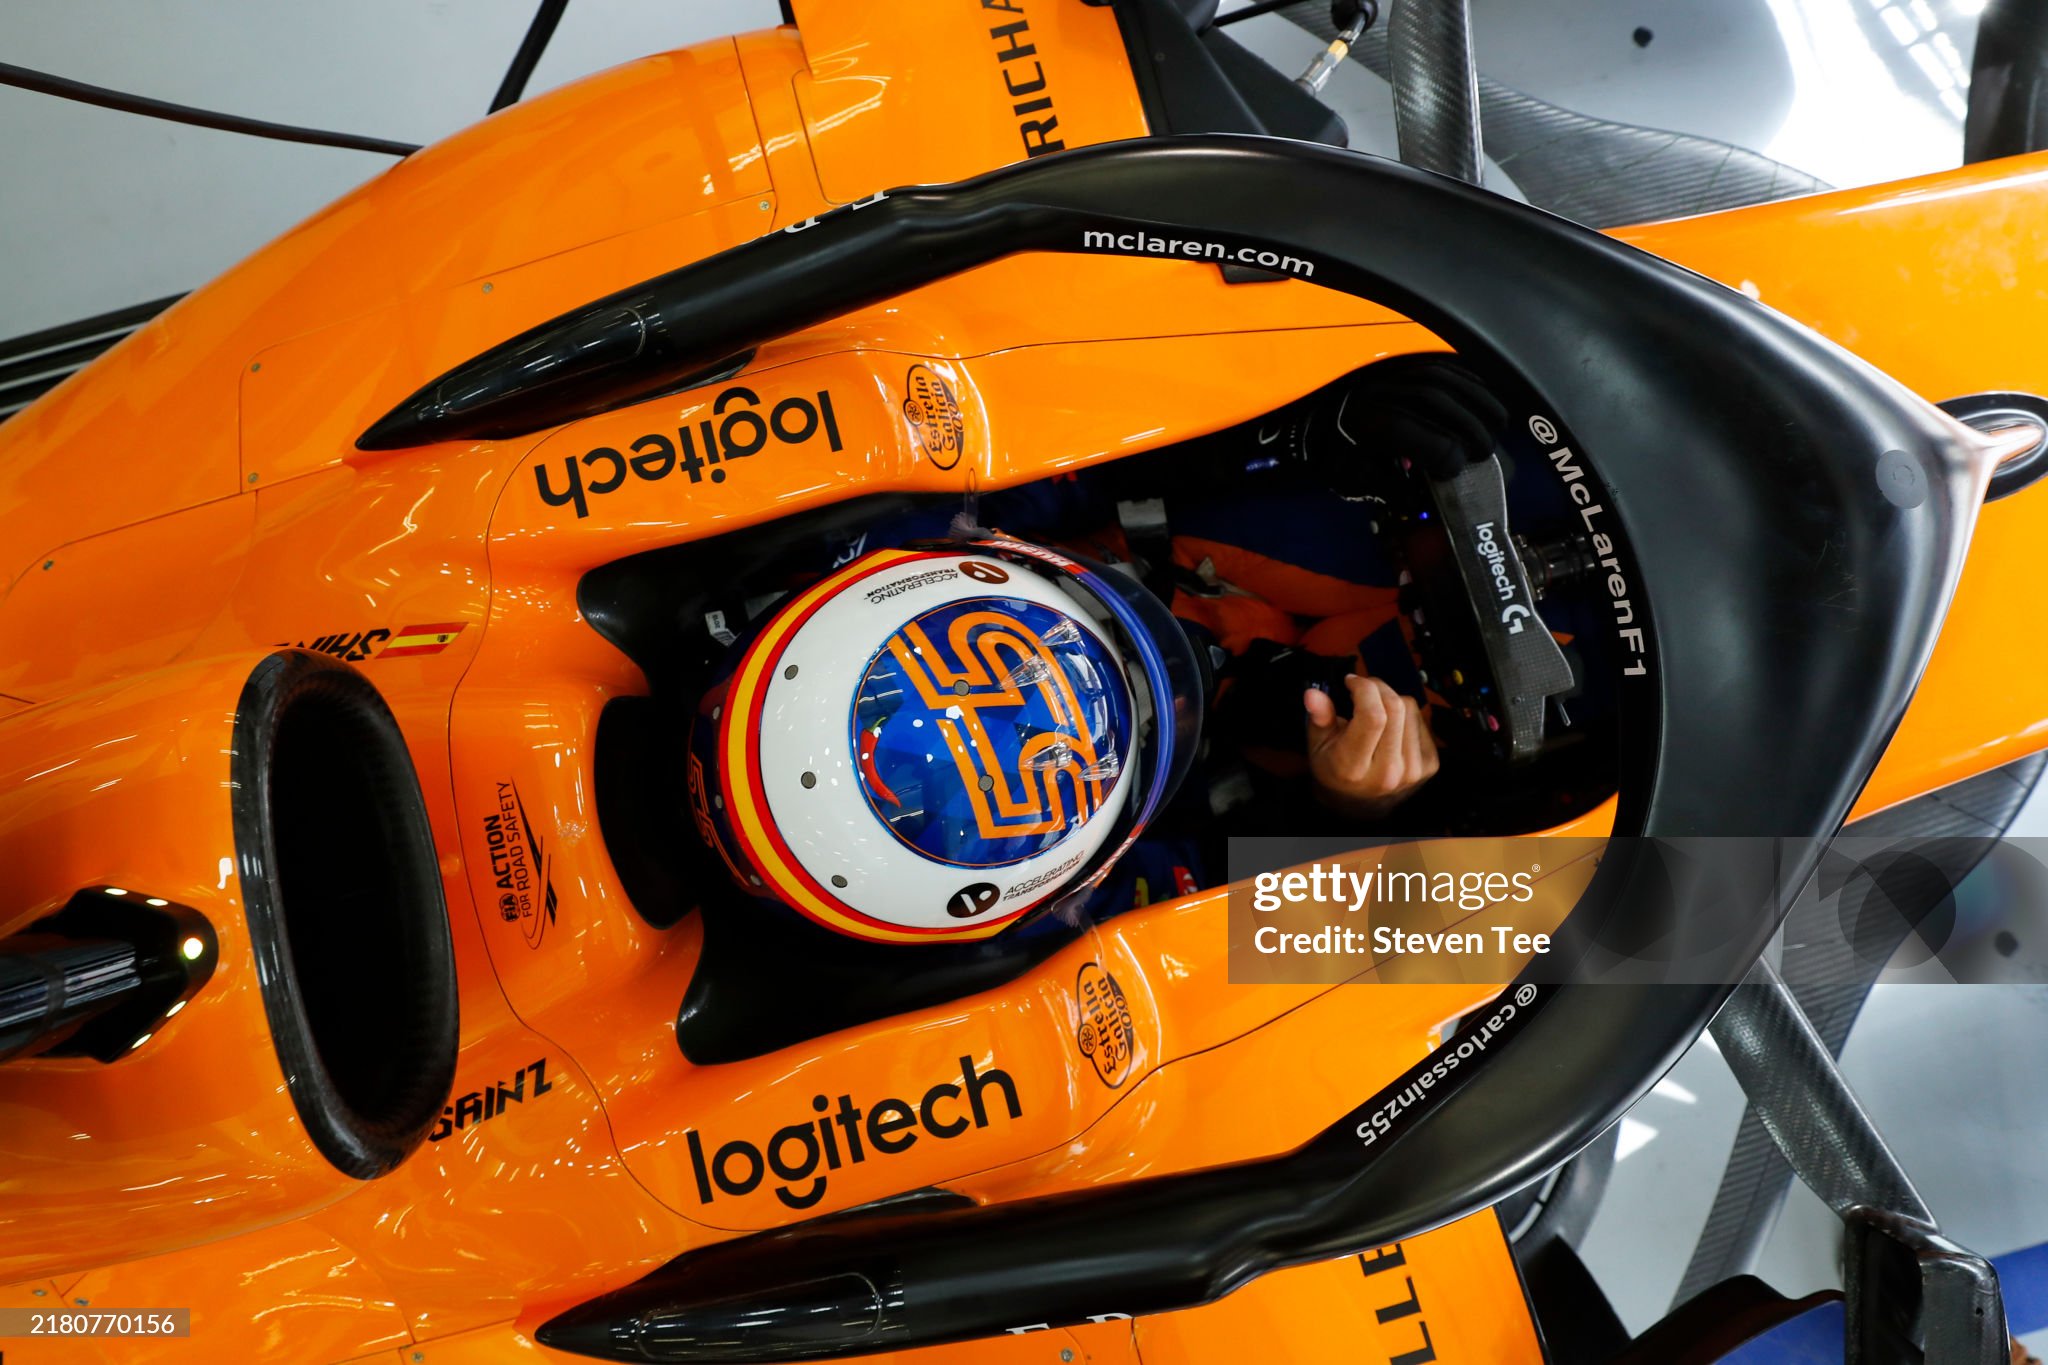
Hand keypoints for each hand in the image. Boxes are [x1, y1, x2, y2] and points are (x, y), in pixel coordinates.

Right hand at [1304, 673, 1440, 817]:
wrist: (1360, 805)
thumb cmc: (1335, 769)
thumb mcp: (1318, 746)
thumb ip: (1319, 719)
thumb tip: (1313, 694)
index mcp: (1354, 767)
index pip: (1372, 716)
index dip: (1364, 689)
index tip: (1351, 682)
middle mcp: (1387, 772)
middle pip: (1395, 707)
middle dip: (1378, 687)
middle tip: (1363, 688)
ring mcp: (1413, 770)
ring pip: (1410, 708)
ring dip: (1391, 700)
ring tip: (1375, 711)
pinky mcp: (1429, 765)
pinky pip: (1421, 720)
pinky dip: (1405, 715)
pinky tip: (1391, 727)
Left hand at [1321, 356, 1508, 489]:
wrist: (1316, 416)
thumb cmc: (1335, 452)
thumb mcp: (1351, 479)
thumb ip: (1387, 490)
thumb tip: (1422, 504)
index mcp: (1363, 422)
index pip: (1411, 434)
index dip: (1442, 456)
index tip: (1456, 471)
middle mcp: (1381, 391)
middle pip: (1436, 404)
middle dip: (1469, 432)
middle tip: (1484, 454)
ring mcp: (1396, 372)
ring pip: (1447, 382)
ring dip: (1479, 406)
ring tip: (1494, 430)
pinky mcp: (1408, 363)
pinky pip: (1448, 367)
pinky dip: (1473, 385)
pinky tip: (1485, 404)